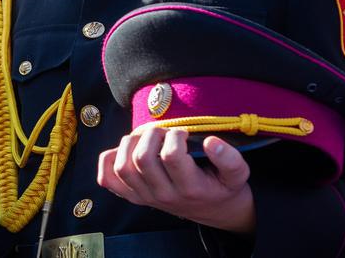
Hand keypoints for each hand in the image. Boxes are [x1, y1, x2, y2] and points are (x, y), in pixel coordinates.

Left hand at [97, 126, 254, 233]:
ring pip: (123, 166)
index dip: (175, 136)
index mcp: (190, 189)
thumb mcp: (238, 175)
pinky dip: (109, 160)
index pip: (171, 156)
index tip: (183, 132)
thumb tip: (211, 142)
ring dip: (131, 143)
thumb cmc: (223, 186)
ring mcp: (145, 198)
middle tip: (164, 132)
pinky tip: (126, 150)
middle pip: (142, 159)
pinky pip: (107, 179)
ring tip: (147, 138)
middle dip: (151, 135)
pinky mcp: (132, 196)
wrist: (215, 211)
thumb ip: (230, 159)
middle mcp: (164, 196)